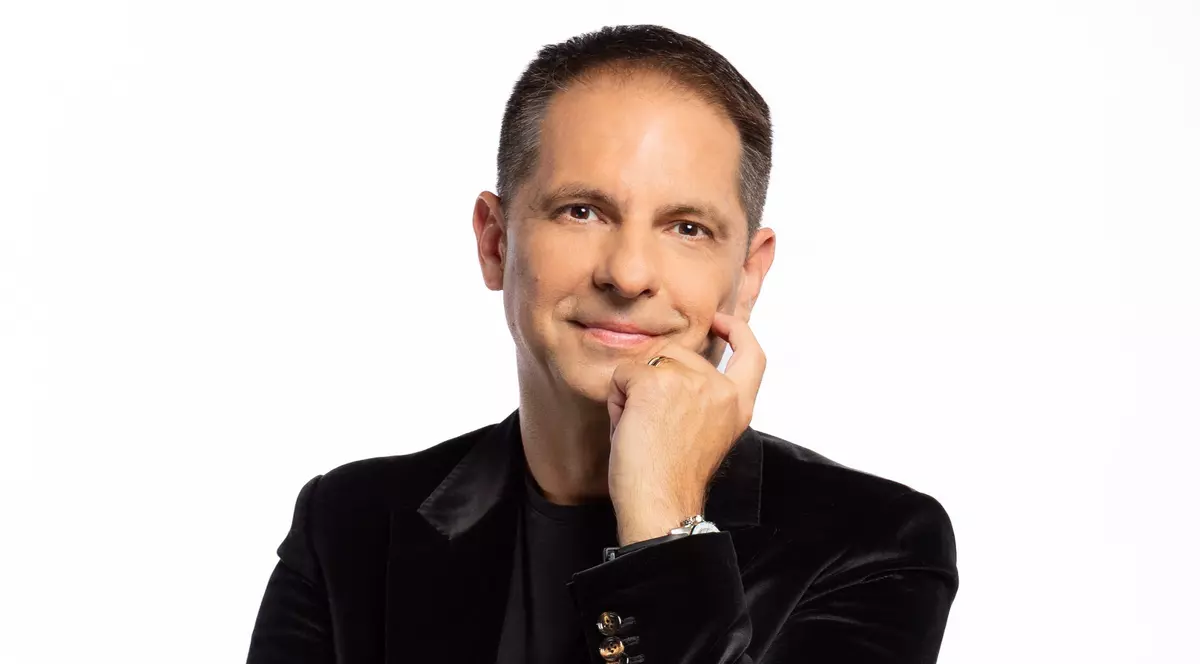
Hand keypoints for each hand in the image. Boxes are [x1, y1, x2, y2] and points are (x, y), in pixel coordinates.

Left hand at [606, 311, 766, 545]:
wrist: (660, 504)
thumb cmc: (672, 479)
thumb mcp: (702, 432)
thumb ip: (699, 398)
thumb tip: (668, 365)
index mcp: (737, 405)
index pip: (751, 355)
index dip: (738, 332)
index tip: (723, 322)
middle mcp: (720, 389)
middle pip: (677, 354)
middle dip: (655, 378)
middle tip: (652, 425)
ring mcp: (691, 381)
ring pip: (647, 362)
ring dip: (634, 390)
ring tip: (641, 429)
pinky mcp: (656, 382)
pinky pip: (622, 374)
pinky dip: (616, 400)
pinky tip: (627, 428)